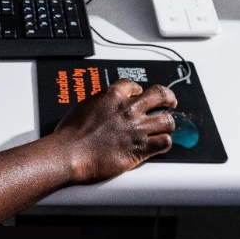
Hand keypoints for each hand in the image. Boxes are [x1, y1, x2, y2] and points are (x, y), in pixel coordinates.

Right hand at [50, 79, 176, 183]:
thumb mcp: (84, 106)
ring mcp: (137, 129)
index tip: (140, 94)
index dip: (139, 90)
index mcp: (112, 96)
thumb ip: (100, 104)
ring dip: (167, 124)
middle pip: (160, 95)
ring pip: (168, 120)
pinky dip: (164, 143)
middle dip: (168, 98)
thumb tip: (104, 106)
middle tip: (170, 102)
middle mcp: (128, 110)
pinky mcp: (140, 149)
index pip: (134, 85)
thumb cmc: (70, 134)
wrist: (69, 153)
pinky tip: (158, 145)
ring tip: (164, 127)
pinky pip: (165, 142)